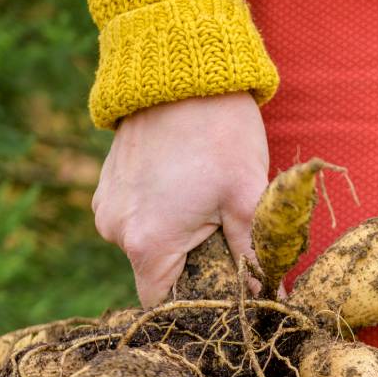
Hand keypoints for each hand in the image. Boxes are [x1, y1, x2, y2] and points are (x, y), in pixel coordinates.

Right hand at [91, 92, 268, 304]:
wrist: (182, 71)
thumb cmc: (219, 132)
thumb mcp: (247, 196)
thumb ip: (254, 253)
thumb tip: (270, 295)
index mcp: (147, 242)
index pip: (165, 305)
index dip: (198, 304)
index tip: (225, 291)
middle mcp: (115, 231)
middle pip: (158, 275)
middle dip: (193, 267)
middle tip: (227, 240)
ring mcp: (106, 207)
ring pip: (147, 246)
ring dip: (178, 239)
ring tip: (207, 205)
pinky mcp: (106, 186)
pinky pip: (136, 219)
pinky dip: (161, 215)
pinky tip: (185, 187)